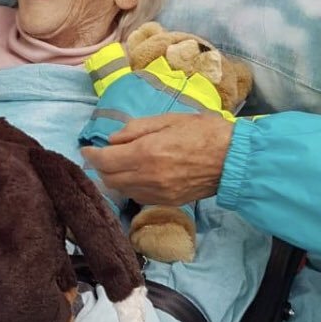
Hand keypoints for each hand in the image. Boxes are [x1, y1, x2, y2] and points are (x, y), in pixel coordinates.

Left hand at [80, 111, 233, 206]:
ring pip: (122, 190)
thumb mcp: (168, 119)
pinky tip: (135, 175)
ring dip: (113, 178)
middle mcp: (148, 177)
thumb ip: (136, 129)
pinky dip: (130, 187)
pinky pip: (138, 197)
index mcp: (146, 153)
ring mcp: (158, 193)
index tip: (86, 149)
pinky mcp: (168, 202)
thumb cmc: (204, 131)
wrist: (234, 159)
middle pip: (109, 179)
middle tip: (98, 156)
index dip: (91, 155)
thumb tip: (113, 140)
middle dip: (99, 167)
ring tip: (115, 165)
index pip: (105, 160)